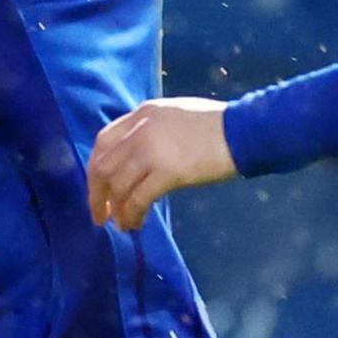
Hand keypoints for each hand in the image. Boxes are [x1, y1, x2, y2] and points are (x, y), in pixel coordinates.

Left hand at [86, 97, 234, 231]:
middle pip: (104, 165)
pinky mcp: (168, 171)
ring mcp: (152, 150)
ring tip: (121, 224)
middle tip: (100, 215)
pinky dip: (132, 214)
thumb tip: (133, 160)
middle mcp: (141, 129)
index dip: (95, 168)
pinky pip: (138, 198)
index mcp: (141, 113)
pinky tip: (136, 223)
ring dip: (116, 209)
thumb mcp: (172, 116)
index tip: (97, 188)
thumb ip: (148, 131)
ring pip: (118, 185)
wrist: (242, 130)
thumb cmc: (214, 125)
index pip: (103, 141)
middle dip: (97, 194)